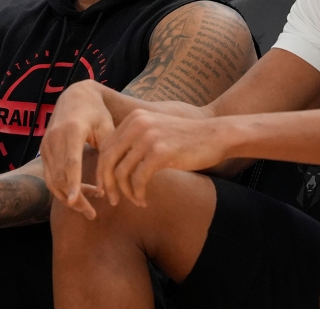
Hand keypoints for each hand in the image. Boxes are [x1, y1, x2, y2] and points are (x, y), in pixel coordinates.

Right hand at [41, 80, 114, 219]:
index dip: (73, 183)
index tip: (75, 201)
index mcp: (72, 130)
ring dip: (68, 197)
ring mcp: (46, 145)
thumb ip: (108, 155)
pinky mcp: (43, 151)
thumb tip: (108, 187)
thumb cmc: (97, 113)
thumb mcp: (107, 128)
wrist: (75, 97)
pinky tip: (80, 193)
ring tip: (88, 208)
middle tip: (92, 214)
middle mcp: (54, 139)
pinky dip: (63, 189)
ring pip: (53, 180)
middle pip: (60, 176)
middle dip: (74, 198)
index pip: (71, 162)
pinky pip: (50, 176)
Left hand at [97, 111, 226, 207]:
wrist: (217, 136)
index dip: (102, 170)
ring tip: (135, 201)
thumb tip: (111, 165)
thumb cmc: (188, 139)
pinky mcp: (160, 152)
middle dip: (106, 184)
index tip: (106, 187)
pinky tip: (144, 201)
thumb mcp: (157, 132)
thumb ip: (136, 141)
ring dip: (125, 192)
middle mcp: (138, 124)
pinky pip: (138, 180)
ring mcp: (148, 137)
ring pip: (121, 172)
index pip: (105, 147)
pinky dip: (138, 194)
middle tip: (111, 200)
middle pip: (107, 159)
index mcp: (134, 118)